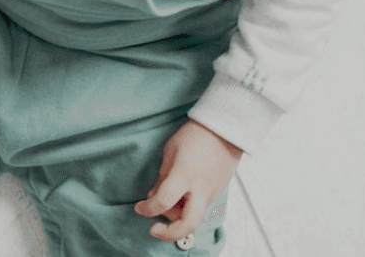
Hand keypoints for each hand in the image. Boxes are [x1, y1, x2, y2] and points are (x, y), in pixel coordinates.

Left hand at [133, 120, 242, 241]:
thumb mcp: (170, 151)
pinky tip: (180, 194)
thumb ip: (162, 177)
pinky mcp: (217, 192)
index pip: (163, 201)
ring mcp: (211, 192)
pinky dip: (187, 207)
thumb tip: (154, 195)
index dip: (148, 209)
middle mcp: (200, 188)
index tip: (139, 208)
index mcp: (184, 175)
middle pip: (188, 224)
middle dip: (169, 233)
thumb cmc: (196, 136)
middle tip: (155, 229)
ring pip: (193, 217)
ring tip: (167, 200)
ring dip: (176, 216)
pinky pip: (199, 206)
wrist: (225, 130)